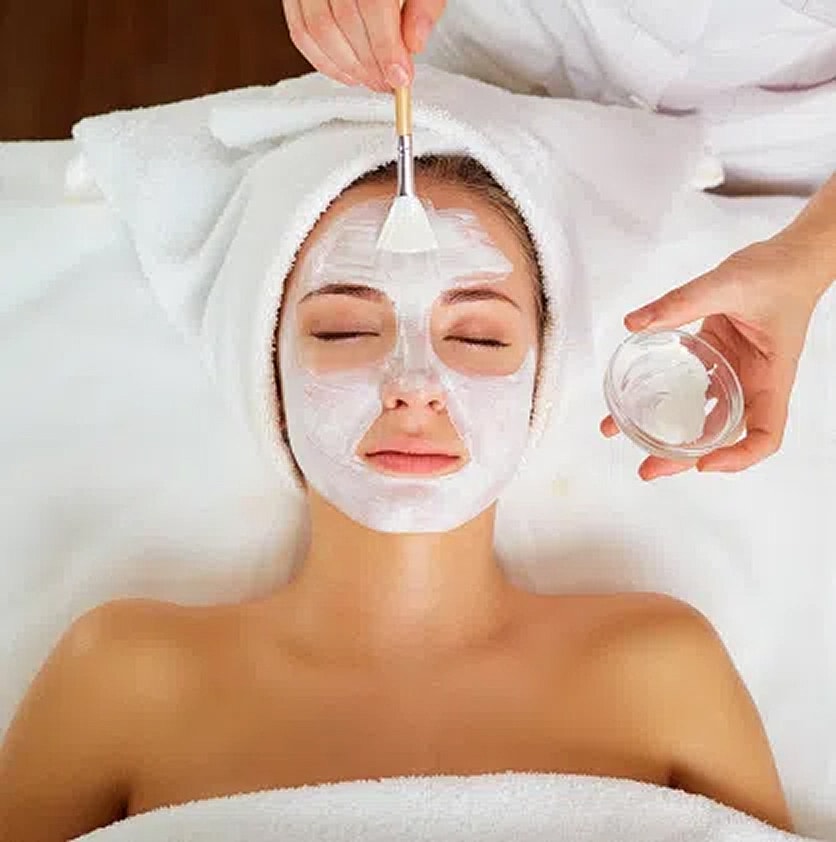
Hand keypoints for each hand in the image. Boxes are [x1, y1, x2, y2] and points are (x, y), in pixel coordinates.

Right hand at [283, 0, 446, 91]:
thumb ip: (424, 5)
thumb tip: (414, 43)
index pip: (372, 4)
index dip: (386, 47)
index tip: (400, 76)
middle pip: (344, 21)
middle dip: (370, 63)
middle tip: (389, 82)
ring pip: (318, 30)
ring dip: (347, 66)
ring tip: (371, 79)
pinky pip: (301, 31)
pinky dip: (324, 60)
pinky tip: (347, 71)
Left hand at [601, 231, 831, 479]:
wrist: (790, 256)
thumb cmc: (779, 273)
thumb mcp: (728, 284)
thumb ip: (681, 302)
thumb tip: (636, 322)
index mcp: (770, 377)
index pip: (766, 435)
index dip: (738, 457)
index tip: (704, 463)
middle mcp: (751, 383)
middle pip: (722, 435)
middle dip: (684, 457)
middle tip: (647, 469)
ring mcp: (732, 373)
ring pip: (700, 415)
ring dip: (666, 431)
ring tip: (625, 436)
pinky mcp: (715, 359)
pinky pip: (688, 386)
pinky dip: (662, 396)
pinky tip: (632, 399)